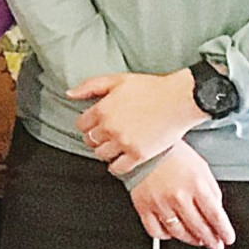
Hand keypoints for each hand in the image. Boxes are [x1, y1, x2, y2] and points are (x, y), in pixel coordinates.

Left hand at [70, 70, 203, 171]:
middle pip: (90, 140)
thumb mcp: (117, 80)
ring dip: (104, 151)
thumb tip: (69, 94)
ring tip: (113, 146)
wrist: (180, 100)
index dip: (87, 124)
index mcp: (102, 109)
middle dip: (95, 137)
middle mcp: (110, 127)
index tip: (95, 124)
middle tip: (105, 136)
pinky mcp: (138, 155)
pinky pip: (118, 168)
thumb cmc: (151, 87)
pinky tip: (120, 160)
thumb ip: (90, 86)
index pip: (81, 125)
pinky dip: (115, 166)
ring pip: (101, 154)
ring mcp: (124, 142)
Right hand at [128, 141, 234, 248]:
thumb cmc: (172, 153)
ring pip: (179, 232)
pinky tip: (171, 232)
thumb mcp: (201, 166)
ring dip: (191, 239)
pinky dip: (165, 235)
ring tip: (197, 240)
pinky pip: (156, 230)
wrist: (142, 146)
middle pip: (200, 228)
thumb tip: (217, 211)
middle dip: (211, 240)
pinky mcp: (143, 206)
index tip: (227, 238)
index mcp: (196, 185)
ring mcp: (160, 203)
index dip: (224, 231)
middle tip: (216, 245)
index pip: (216, 216)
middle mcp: (178, 196)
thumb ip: (211, 190)